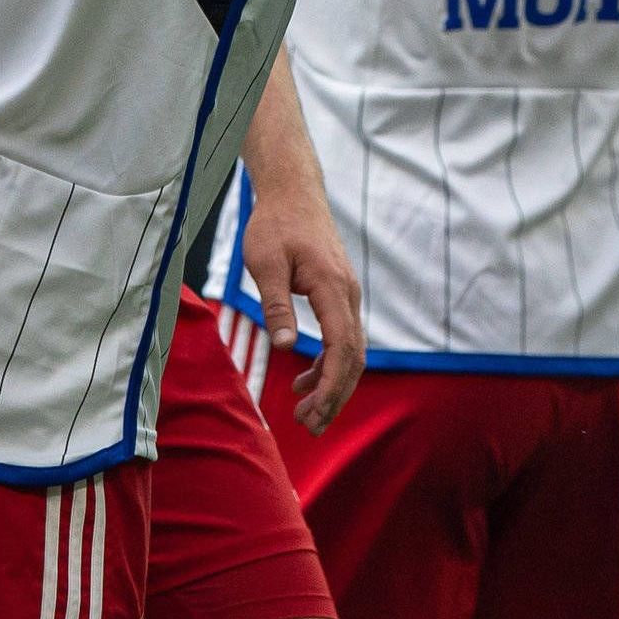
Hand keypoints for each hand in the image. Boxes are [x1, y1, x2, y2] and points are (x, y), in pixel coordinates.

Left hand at [241, 182, 366, 433]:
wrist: (293, 192)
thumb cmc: (275, 224)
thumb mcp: (265, 262)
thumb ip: (275, 304)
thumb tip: (284, 348)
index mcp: (331, 286)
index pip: (341, 347)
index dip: (330, 384)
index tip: (313, 411)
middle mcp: (347, 294)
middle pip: (353, 358)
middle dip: (334, 396)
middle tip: (308, 426)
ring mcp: (346, 295)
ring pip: (350, 351)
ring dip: (332, 385)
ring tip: (305, 414)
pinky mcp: (338, 295)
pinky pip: (341, 338)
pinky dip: (327, 364)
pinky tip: (303, 381)